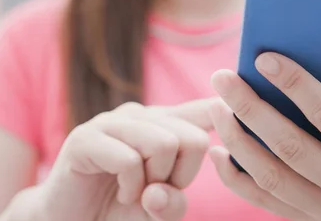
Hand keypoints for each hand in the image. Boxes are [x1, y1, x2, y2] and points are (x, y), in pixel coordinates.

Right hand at [34, 99, 213, 220]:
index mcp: (161, 124)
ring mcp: (109, 123)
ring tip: (135, 193)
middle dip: (182, 177)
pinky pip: (129, 160)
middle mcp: (138, 115)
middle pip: (192, 136)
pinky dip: (131, 188)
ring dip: (154, 183)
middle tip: (155, 192)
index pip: (203, 109)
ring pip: (164, 143)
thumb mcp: (158, 211)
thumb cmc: (118, 211)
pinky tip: (120, 194)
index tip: (236, 113)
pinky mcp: (84, 139)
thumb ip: (174, 201)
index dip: (224, 112)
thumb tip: (160, 191)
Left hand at [208, 26, 320, 220]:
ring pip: (269, 175)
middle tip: (222, 77)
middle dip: (250, 109)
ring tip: (215, 107)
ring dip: (236, 140)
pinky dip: (233, 178)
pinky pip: (261, 200)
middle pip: (289, 146)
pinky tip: (217, 152)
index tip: (264, 58)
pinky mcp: (303, 219)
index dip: (297, 86)